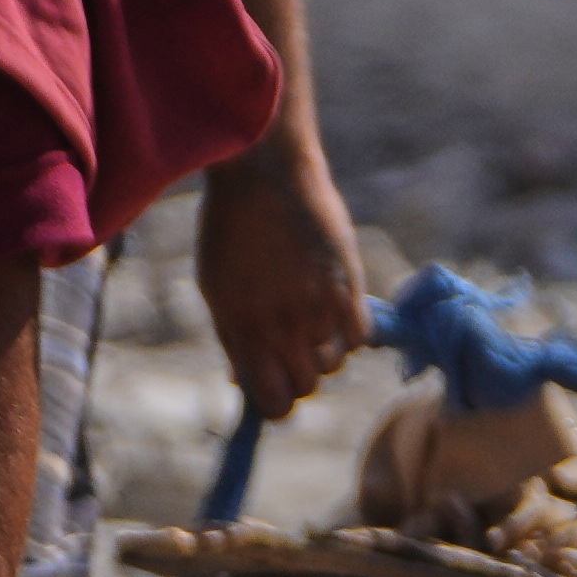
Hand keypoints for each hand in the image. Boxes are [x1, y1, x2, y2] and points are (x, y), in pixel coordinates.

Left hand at [197, 145, 370, 420]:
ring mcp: (319, 306)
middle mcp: (283, 326)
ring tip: (312, 317)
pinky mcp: (349, 283)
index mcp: (243, 331)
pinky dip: (349, 330)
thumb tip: (244, 379)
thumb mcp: (215, 288)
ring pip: (334, 363)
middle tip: (292, 350)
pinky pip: (360, 336)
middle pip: (307, 387)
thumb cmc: (231, 227)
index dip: (275, 402)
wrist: (265, 172)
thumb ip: (233, 337)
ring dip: (324, 350)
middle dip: (299, 375)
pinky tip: (335, 306)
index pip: (273, 403)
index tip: (274, 386)